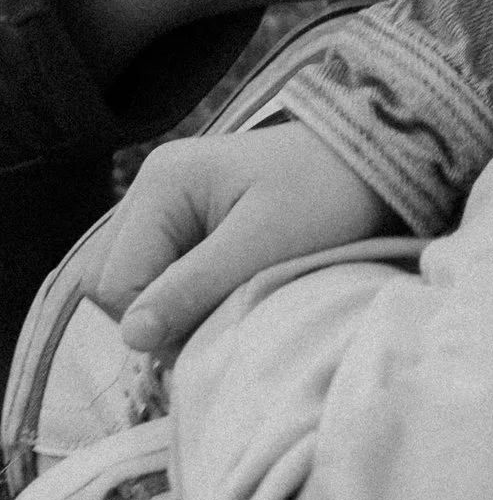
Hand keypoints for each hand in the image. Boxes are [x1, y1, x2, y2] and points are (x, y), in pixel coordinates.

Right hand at [94, 119, 397, 362]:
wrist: (373, 163)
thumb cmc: (326, 196)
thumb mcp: (263, 246)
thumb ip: (193, 288)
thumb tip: (134, 336)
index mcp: (163, 181)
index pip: (115, 283)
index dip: (155, 322)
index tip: (211, 324)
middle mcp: (153, 186)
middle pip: (112, 284)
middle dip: (158, 316)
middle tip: (221, 313)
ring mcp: (167, 202)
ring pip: (132, 284)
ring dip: (171, 309)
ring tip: (228, 301)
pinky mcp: (187, 221)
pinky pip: (159, 275)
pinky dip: (185, 297)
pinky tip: (227, 291)